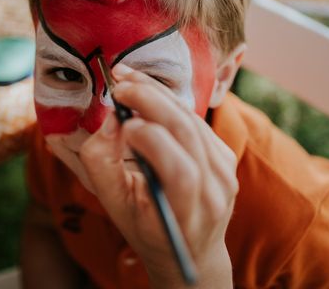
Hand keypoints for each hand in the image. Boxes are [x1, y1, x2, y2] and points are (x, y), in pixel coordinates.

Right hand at [79, 64, 237, 288]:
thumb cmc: (145, 227)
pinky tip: (148, 93)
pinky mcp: (226, 156)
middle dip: (151, 99)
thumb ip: (102, 163)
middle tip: (120, 82)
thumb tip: (113, 118)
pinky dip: (170, 102)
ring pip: (192, 119)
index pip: (180, 171)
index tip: (121, 121)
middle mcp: (215, 193)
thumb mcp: (113, 205)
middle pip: (188, 133)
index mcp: (187, 215)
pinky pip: (197, 120)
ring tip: (129, 79)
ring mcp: (226, 172)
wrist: (192, 249)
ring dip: (159, 93)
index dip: (152, 139)